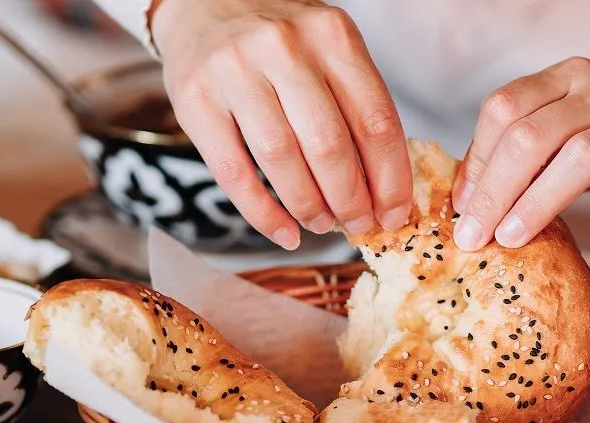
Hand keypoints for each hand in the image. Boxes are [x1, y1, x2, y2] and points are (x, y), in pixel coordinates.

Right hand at [150, 0, 411, 249]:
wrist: (203, 3)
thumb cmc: (280, 41)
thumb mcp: (327, 50)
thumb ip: (355, 104)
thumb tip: (383, 189)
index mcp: (331, 36)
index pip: (374, 120)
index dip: (390, 179)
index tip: (394, 214)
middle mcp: (284, 48)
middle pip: (329, 146)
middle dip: (351, 200)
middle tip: (358, 225)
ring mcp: (234, 72)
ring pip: (281, 160)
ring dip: (309, 206)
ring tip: (322, 224)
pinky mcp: (195, 100)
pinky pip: (234, 172)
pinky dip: (263, 214)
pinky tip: (285, 232)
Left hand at [451, 57, 589, 250]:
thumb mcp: (573, 122)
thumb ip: (525, 148)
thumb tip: (467, 196)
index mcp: (570, 78)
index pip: (506, 108)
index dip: (476, 159)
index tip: (462, 206)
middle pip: (534, 135)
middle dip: (495, 189)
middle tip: (474, 236)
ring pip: (583, 155)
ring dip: (540, 201)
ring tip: (512, 238)